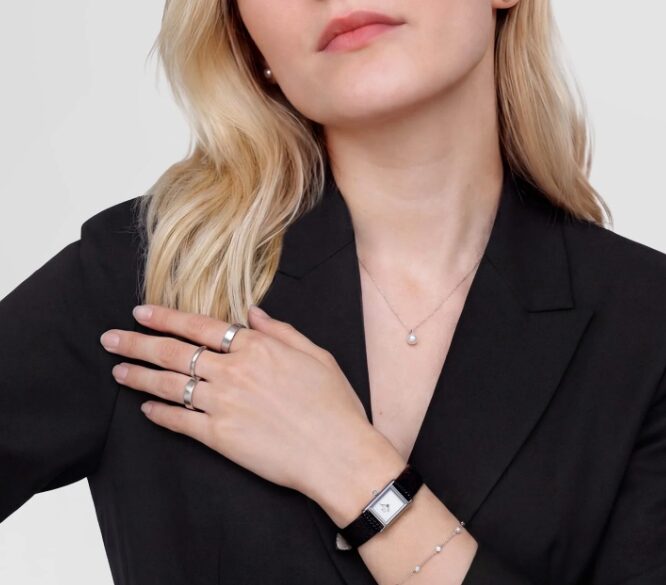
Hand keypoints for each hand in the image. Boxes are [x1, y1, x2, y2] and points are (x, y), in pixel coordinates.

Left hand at [99, 303, 380, 498]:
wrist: (337, 453)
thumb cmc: (333, 403)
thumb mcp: (315, 354)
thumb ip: (280, 332)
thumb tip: (253, 314)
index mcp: (256, 347)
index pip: (199, 327)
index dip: (165, 318)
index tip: (141, 312)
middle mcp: (233, 371)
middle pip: (174, 352)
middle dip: (137, 342)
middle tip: (110, 338)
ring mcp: (223, 404)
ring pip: (169, 384)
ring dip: (138, 376)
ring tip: (117, 370)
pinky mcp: (219, 437)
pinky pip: (180, 421)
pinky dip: (159, 414)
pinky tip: (145, 408)